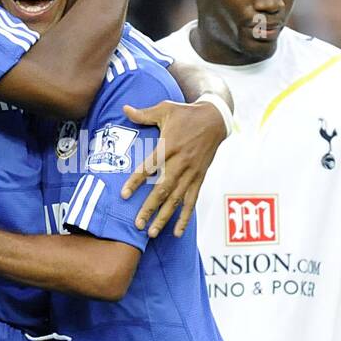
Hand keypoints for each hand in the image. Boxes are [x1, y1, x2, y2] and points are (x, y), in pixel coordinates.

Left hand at [120, 99, 225, 237]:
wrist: (215, 119)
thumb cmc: (187, 113)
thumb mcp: (165, 108)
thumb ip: (144, 113)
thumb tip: (124, 108)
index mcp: (169, 146)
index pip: (150, 167)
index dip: (136, 181)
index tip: (124, 195)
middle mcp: (181, 162)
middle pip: (163, 189)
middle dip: (150, 208)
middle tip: (137, 224)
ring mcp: (191, 172)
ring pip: (176, 199)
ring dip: (164, 217)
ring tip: (152, 232)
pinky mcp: (199, 178)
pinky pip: (192, 201)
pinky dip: (185, 217)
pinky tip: (177, 231)